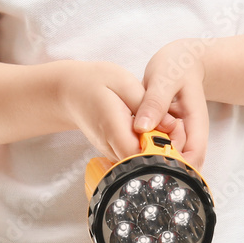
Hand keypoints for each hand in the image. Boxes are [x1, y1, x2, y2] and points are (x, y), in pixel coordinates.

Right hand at [57, 60, 182, 163]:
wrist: (69, 92)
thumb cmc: (94, 82)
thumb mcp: (124, 82)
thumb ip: (148, 104)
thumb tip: (171, 126)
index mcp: (113, 128)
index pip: (141, 155)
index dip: (162, 148)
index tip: (174, 130)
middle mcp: (111, 146)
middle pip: (144, 161)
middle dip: (164, 148)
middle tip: (173, 124)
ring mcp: (111, 151)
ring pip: (141, 160)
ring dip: (157, 146)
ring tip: (163, 123)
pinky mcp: (114, 150)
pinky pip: (135, 154)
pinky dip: (147, 145)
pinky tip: (152, 127)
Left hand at [133, 39, 208, 170]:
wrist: (183, 59)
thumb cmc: (178, 65)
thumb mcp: (165, 78)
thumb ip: (155, 101)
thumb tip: (142, 127)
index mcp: (195, 125)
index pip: (192, 159)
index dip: (173, 167)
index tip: (147, 164)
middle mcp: (189, 136)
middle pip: (179, 166)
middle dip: (156, 166)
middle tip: (130, 160)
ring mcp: (178, 136)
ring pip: (166, 160)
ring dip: (148, 159)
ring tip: (127, 153)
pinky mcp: (166, 133)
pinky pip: (156, 149)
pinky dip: (144, 149)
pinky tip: (129, 144)